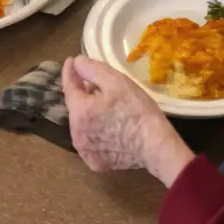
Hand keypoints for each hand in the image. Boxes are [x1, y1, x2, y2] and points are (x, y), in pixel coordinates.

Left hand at [63, 56, 192, 185]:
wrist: (154, 145)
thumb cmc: (136, 109)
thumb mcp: (116, 81)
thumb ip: (92, 69)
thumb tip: (77, 63)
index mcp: (79, 112)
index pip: (69, 87)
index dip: (70, 72)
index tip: (71, 61)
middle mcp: (76, 134)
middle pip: (76, 107)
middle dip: (83, 94)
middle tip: (96, 84)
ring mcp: (85, 151)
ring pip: (82, 125)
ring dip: (88, 113)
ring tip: (104, 105)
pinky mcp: (95, 162)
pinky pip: (91, 142)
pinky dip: (95, 132)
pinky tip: (108, 127)